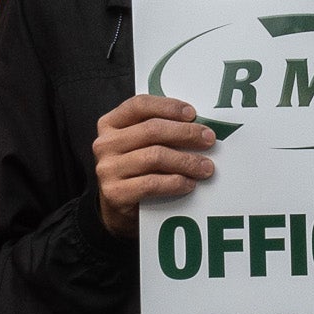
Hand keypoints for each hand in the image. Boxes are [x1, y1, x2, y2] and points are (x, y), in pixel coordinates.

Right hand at [93, 94, 216, 234]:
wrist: (116, 207)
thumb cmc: (134, 170)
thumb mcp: (139, 144)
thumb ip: (158, 130)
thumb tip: (197, 124)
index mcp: (110, 124)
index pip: (139, 105)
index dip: (168, 106)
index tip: (192, 114)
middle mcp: (105, 144)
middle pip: (151, 130)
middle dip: (185, 133)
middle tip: (208, 139)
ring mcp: (108, 169)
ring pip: (154, 157)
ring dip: (186, 161)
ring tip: (205, 167)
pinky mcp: (115, 193)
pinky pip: (152, 184)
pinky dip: (175, 182)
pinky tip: (189, 184)